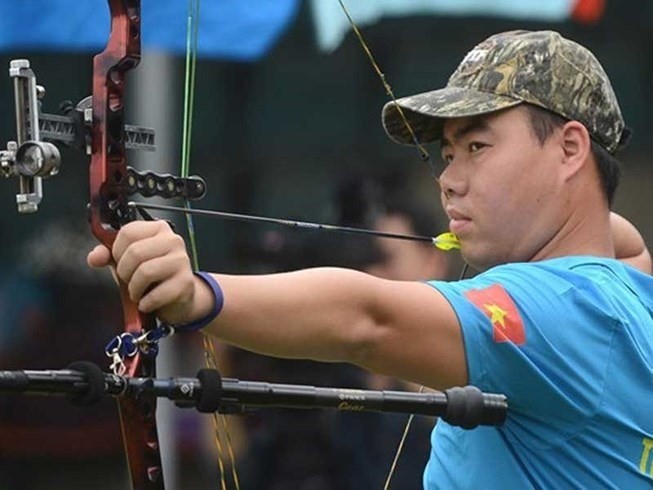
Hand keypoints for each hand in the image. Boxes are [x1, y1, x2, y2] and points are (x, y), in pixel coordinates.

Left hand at [87, 221, 212, 323]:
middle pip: (135, 252)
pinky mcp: (185, 282)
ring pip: (145, 272)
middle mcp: (172, 240)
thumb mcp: (127, 262)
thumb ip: (108, 256)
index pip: (128, 232)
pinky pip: (156, 294)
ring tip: (137, 292)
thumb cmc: (153, 276)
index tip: (119, 261)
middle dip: (124, 272)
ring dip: (134, 289)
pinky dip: (146, 303)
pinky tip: (146, 302)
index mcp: (157, 229)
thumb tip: (95, 257)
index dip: (116, 250)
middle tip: (128, 280)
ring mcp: (182, 260)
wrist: (179, 296)